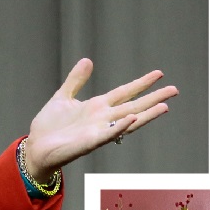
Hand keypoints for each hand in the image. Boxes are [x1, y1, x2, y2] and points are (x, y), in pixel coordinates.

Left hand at [24, 58, 179, 176]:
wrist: (35, 148)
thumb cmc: (49, 127)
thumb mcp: (62, 97)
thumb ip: (76, 80)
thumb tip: (88, 60)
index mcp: (97, 106)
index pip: (125, 92)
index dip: (141, 83)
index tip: (159, 73)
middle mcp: (102, 118)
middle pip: (134, 105)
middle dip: (154, 98)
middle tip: (174, 89)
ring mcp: (98, 130)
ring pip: (128, 121)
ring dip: (146, 114)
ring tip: (165, 106)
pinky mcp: (90, 142)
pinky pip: (109, 134)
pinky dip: (121, 126)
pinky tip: (133, 117)